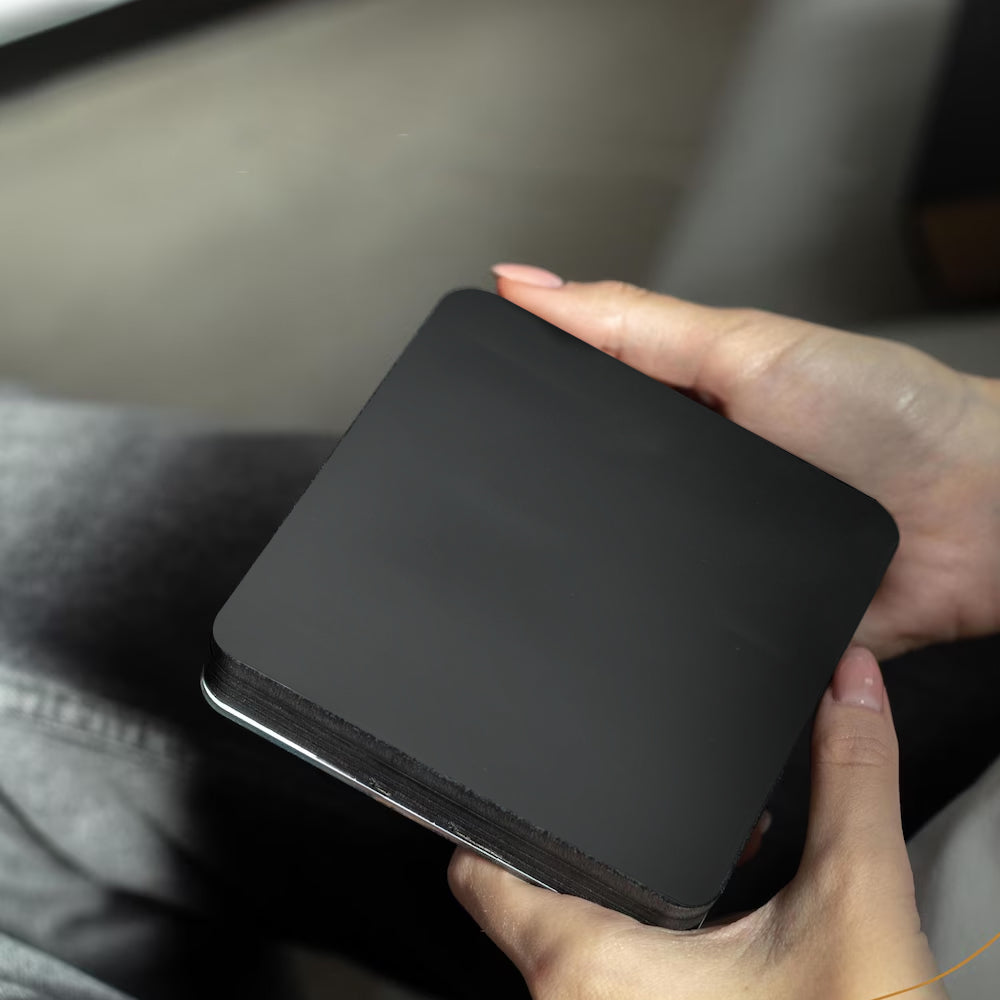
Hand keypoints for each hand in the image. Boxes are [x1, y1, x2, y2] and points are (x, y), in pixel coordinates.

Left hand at [450, 647, 944, 999]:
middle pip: (537, 897)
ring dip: (633, 892)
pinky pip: (618, 980)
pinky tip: (718, 919)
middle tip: (629, 798)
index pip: (478, 877)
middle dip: (589, 843)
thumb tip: (851, 687)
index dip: (477, 818)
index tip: (478, 777)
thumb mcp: (855, 909)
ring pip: (583, 940)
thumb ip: (851, 783)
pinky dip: (656, 939)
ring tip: (692, 852)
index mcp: (588, 969)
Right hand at [489, 265, 999, 659]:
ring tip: (572, 544)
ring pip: (611, 559)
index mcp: (676, 409)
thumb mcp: (747, 347)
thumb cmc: (888, 416)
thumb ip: (634, 323)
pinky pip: (664, 624)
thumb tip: (528, 285)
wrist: (980, 519)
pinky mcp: (726, 615)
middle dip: (544, 489)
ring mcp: (700, 547)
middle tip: (512, 480)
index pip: (573, 401)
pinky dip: (645, 619)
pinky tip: (626, 603)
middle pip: (582, 486)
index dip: (518, 397)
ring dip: (590, 556)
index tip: (466, 389)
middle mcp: (681, 480)